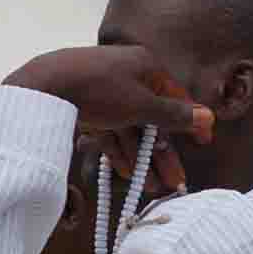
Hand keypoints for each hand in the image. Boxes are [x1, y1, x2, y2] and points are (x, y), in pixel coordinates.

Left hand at [4, 46, 214, 193]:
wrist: (43, 86)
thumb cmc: (99, 90)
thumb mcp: (142, 105)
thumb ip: (174, 115)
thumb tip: (208, 116)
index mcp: (146, 67)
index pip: (177, 96)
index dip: (192, 122)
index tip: (204, 143)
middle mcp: (128, 76)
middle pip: (153, 118)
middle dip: (162, 153)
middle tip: (174, 182)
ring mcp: (106, 91)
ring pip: (131, 128)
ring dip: (141, 157)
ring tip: (149, 187)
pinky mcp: (86, 105)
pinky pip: (110, 130)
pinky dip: (118, 150)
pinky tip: (126, 172)